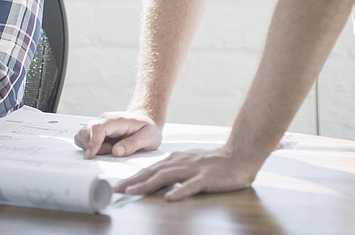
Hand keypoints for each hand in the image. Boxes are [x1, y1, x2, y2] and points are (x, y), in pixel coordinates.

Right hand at [74, 110, 162, 158]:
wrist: (146, 120)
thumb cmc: (148, 129)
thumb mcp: (148, 138)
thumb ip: (132, 144)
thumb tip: (116, 152)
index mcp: (117, 120)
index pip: (99, 128)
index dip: (93, 142)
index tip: (91, 155)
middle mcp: (105, 119)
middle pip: (86, 131)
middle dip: (92, 147)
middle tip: (109, 153)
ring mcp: (100, 124)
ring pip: (83, 134)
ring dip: (90, 147)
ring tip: (107, 150)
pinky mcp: (97, 130)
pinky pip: (85, 138)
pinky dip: (89, 146)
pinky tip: (102, 149)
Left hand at [115, 145, 258, 200]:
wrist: (238, 155)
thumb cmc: (213, 163)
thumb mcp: (189, 163)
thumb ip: (174, 170)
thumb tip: (157, 180)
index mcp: (175, 159)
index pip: (150, 169)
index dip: (133, 177)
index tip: (118, 185)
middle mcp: (180, 162)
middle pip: (152, 172)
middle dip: (133, 180)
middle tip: (116, 188)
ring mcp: (192, 169)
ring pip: (166, 177)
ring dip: (147, 184)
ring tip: (133, 192)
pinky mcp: (206, 177)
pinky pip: (191, 186)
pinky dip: (179, 191)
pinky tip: (170, 198)